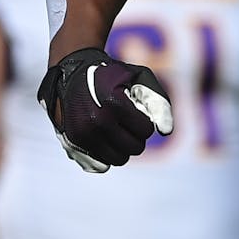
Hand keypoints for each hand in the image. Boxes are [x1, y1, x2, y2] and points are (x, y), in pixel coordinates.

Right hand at [36, 47, 173, 171]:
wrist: (73, 73)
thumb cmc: (112, 75)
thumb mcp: (140, 77)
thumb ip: (158, 102)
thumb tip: (166, 132)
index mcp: (114, 104)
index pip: (146, 130)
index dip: (146, 121)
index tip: (136, 111)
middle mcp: (96, 122)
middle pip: (135, 148)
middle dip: (136, 136)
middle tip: (126, 121)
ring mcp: (83, 135)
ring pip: (119, 160)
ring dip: (123, 148)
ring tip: (116, 129)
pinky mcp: (73, 144)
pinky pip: (101, 164)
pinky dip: (106, 154)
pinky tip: (102, 137)